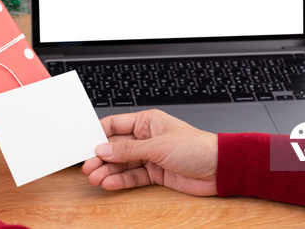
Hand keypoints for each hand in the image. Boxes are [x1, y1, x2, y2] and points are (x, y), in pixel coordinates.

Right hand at [81, 109, 217, 195]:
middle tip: (87, 166)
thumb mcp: (158, 146)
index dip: (99, 135)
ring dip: (108, 171)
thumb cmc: (196, 147)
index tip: (86, 145)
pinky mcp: (155, 174)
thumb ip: (129, 149)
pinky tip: (109, 183)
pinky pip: (132, 176)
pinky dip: (120, 180)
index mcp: (147, 122)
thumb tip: (104, 149)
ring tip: (94, 178)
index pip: (116, 125)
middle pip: (116, 147)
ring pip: (122, 164)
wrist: (218, 168)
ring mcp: (150, 157)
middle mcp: (147, 138)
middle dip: (101, 157)